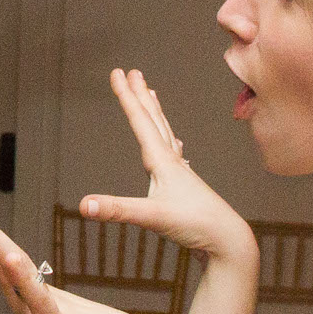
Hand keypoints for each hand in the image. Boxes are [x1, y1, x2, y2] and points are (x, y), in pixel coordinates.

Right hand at [79, 69, 253, 261]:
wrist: (228, 242)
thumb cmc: (195, 225)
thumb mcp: (151, 218)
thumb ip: (117, 210)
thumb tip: (84, 205)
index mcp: (162, 162)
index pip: (140, 122)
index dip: (126, 96)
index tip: (117, 72)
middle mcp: (173, 162)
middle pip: (154, 121)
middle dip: (140, 96)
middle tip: (132, 72)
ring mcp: (181, 174)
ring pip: (165, 134)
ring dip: (155, 113)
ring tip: (152, 95)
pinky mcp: (186, 188)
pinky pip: (175, 156)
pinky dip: (170, 143)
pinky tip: (176, 145)